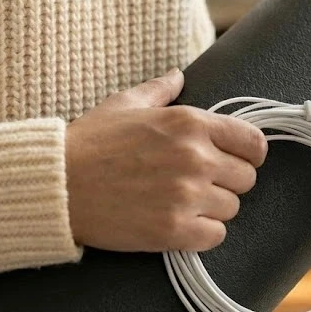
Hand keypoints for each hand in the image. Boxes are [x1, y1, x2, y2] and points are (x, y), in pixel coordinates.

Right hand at [64, 69, 267, 251]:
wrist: (56, 185)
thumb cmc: (89, 142)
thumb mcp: (125, 103)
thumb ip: (160, 90)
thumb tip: (178, 76)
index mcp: (190, 123)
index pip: (254, 143)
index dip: (248, 153)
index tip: (235, 160)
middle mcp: (196, 158)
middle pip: (246, 179)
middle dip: (227, 181)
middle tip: (199, 183)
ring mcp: (186, 196)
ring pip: (232, 208)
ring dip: (212, 208)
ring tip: (182, 202)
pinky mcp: (174, 230)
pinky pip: (215, 236)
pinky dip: (202, 233)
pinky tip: (179, 224)